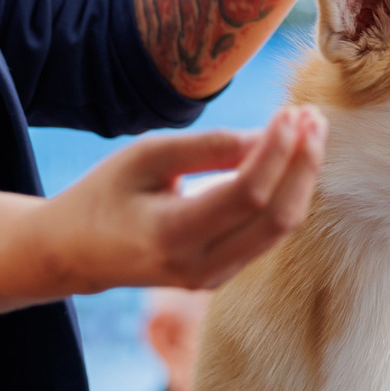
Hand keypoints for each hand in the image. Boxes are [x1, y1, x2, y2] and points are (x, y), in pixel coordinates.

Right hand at [46, 106, 326, 291]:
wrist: (76, 252)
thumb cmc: (106, 194)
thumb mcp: (145, 157)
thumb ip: (206, 148)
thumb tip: (267, 135)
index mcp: (171, 236)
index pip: (246, 196)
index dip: (277, 152)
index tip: (291, 112)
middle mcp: (199, 267)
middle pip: (276, 219)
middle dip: (303, 164)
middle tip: (313, 117)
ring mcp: (213, 278)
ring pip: (280, 230)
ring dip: (301, 178)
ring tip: (310, 130)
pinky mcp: (222, 275)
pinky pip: (267, 235)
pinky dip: (286, 194)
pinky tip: (291, 159)